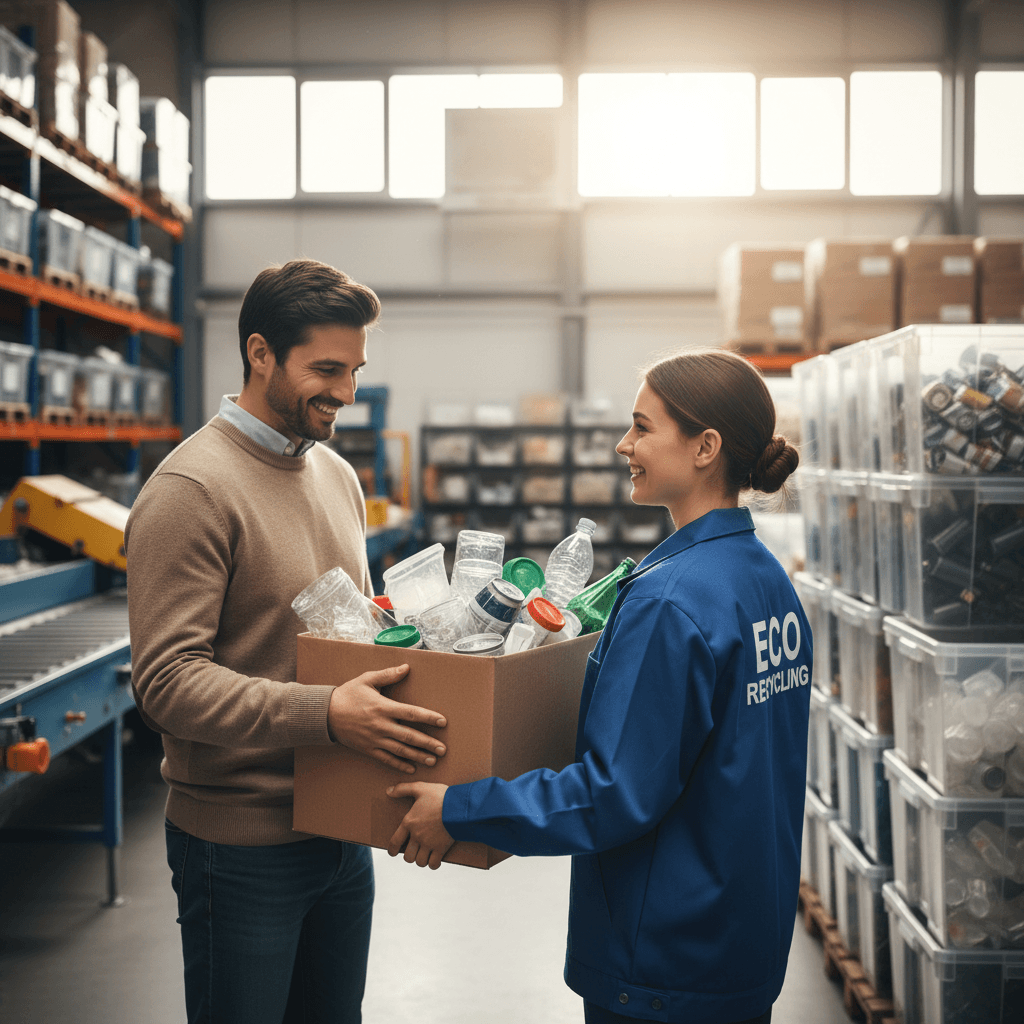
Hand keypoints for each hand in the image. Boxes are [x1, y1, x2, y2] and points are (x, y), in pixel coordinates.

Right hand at [327, 665, 446, 773]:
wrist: (325, 714)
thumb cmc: (348, 694)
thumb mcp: (367, 679)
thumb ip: (388, 674)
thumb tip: (407, 667)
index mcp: (383, 707)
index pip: (411, 713)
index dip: (428, 717)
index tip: (443, 721)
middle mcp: (380, 725)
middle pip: (409, 736)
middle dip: (427, 743)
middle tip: (443, 749)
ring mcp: (374, 739)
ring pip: (400, 750)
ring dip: (417, 756)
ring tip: (432, 760)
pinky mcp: (367, 749)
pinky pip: (386, 759)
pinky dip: (399, 764)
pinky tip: (411, 769)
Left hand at [386, 782, 452, 868]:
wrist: (459, 805)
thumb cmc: (440, 796)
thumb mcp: (420, 788)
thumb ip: (403, 789)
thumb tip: (388, 791)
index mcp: (409, 822)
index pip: (394, 842)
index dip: (391, 850)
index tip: (393, 853)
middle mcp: (417, 836)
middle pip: (407, 856)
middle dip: (409, 855)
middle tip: (414, 851)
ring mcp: (429, 844)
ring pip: (419, 862)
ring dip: (421, 860)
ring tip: (424, 854)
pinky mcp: (441, 848)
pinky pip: (433, 864)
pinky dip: (433, 864)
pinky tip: (435, 858)